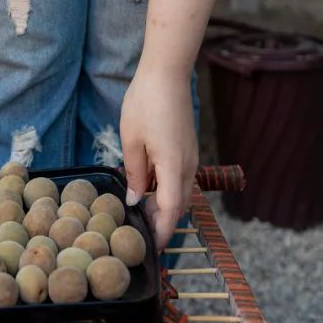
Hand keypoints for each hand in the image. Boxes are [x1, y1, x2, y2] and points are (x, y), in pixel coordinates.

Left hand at [120, 68, 197, 249]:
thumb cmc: (145, 103)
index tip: (153, 249)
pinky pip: (180, 178)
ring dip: (164, 207)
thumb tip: (136, 200)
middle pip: (179, 206)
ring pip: (181, 193)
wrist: (167, 73)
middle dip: (162, 223)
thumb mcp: (131, 141)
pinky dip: (167, 191)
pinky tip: (148, 190)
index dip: (162, 232)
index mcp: (174, 166)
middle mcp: (188, 165)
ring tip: (141, 216)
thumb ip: (135, 174)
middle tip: (140, 235)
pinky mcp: (187, 148)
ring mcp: (190, 156)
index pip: (171, 211)